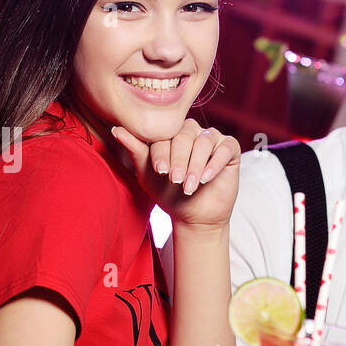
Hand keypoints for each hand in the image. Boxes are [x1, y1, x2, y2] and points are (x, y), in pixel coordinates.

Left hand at [113, 120, 239, 231]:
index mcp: (171, 134)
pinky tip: (206, 179)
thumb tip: (116, 129)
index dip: (162, 152)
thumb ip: (135, 151)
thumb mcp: (148, 174)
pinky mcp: (229, 149)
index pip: (165, 134)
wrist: (193, 215)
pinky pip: (225, 147)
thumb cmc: (169, 194)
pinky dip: (215, 163)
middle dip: (179, 159)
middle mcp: (191, 132)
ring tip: (190, 185)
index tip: (160, 172)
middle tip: (175, 180)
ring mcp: (212, 139)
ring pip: (204, 141)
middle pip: (185, 135)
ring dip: (196, 165)